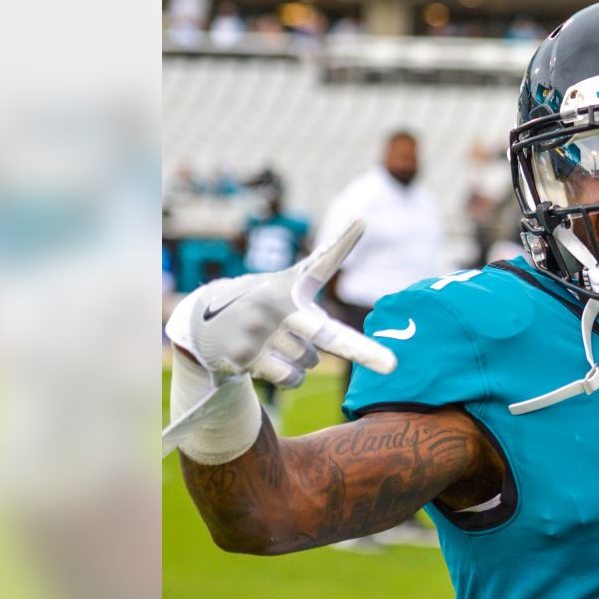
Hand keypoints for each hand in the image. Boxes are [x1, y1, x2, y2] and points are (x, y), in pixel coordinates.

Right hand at [166, 220, 395, 388]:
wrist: (206, 324)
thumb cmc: (266, 300)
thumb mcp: (292, 279)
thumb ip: (326, 257)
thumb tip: (361, 219)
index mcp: (292, 285)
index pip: (323, 262)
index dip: (344, 242)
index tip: (363, 221)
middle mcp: (276, 303)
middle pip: (327, 336)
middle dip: (363, 351)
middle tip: (393, 365)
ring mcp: (259, 330)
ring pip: (309, 361)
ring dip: (302, 360)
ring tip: (277, 342)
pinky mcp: (245, 355)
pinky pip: (291, 378)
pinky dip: (288, 377)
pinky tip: (267, 360)